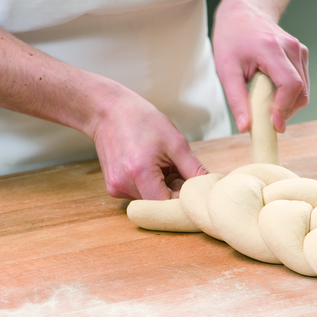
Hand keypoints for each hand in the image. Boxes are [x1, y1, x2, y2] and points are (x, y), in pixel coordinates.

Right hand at [88, 88, 208, 199]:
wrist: (108, 111)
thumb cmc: (143, 121)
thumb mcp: (176, 142)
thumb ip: (194, 169)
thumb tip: (209, 187)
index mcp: (140, 172)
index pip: (168, 204)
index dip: (184, 200)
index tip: (192, 188)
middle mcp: (124, 185)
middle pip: (159, 205)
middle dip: (173, 192)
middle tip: (176, 170)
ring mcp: (116, 188)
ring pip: (150, 201)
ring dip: (161, 189)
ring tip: (160, 165)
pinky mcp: (113, 188)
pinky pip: (139, 195)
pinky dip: (149, 185)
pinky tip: (148, 167)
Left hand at [212, 0, 308, 133]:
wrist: (243, 13)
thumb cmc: (232, 39)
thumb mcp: (226, 70)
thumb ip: (237, 100)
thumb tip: (246, 128)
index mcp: (271, 48)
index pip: (290, 84)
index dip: (285, 108)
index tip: (274, 126)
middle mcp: (291, 47)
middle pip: (301, 91)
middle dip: (286, 111)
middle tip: (267, 121)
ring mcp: (299, 50)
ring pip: (304, 90)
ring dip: (288, 105)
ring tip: (266, 105)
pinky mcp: (302, 55)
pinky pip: (302, 84)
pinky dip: (290, 96)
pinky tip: (272, 93)